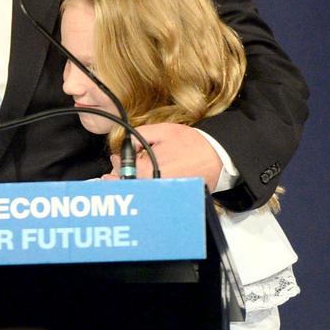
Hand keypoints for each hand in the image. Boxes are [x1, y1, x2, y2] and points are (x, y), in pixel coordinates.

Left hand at [105, 123, 220, 188]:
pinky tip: (146, 185)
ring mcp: (163, 196)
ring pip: (138, 194)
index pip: (119, 171)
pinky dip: (147, 192)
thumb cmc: (192, 143)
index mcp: (147, 171)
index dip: (116, 162)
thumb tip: (124, 144)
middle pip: (126, 187)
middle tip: (112, 175)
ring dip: (131, 186)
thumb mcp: (161, 131)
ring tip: (128, 180)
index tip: (117, 157)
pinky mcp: (173, 199)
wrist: (217, 155)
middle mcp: (153, 187)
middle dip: (118, 178)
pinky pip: (153, 198)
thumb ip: (137, 135)